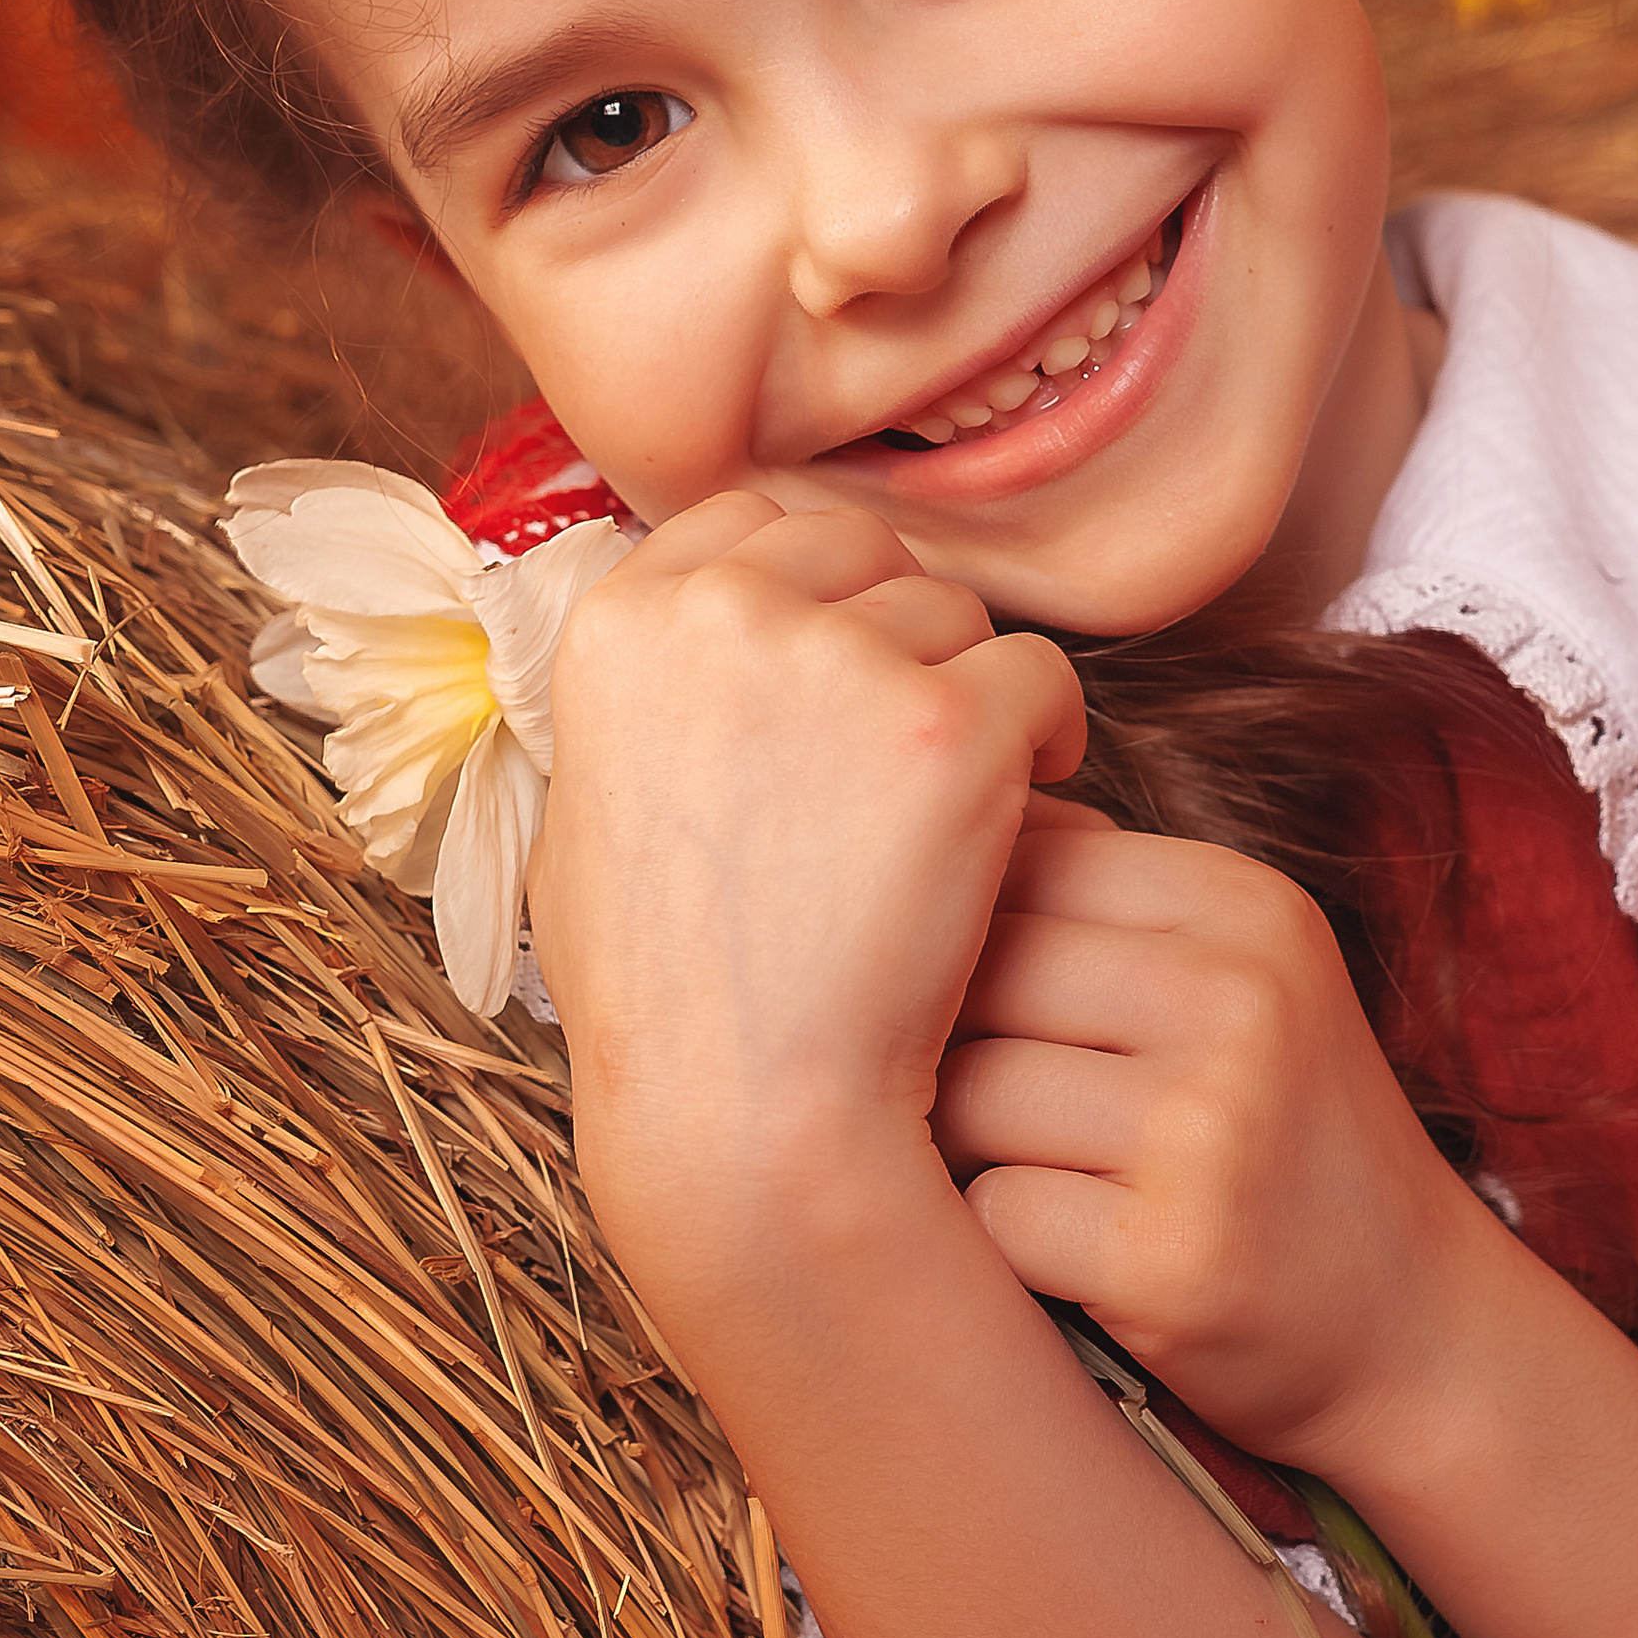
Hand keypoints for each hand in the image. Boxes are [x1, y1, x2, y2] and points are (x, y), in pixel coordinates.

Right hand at [528, 492, 1083, 1333]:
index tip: (836, 671)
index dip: (810, 589)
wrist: (742, 1116)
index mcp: (621, 622)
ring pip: (956, 610)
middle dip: (897, 632)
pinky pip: (1044, 675)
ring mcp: (838, 660)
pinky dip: (1048, 741)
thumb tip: (682, 618)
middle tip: (907, 751)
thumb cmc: (666, 999)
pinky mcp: (952, 722)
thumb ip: (643, 696)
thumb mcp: (589, 817)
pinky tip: (1014, 821)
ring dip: (969, 690)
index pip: (750, 521)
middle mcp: (720, 613)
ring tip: (946, 809)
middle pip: (862, 549)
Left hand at [929, 818, 1493, 1470]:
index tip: (989, 1010)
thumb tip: (916, 846)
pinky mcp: (1172, 1258)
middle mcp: (1241, 998)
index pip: (1023, 860)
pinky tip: (1066, 1255)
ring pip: (966, 1092)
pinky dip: (1001, 1245)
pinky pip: (992, 1213)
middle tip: (982, 1109)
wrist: (1420, 1330)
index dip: (960, 940)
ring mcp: (1210, 1130)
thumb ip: (1100, 904)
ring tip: (1028, 1177)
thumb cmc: (1283, 1140)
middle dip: (941, 1045)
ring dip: (961, 1150)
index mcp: (1248, 906)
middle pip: (977, 972)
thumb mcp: (1237, 980)